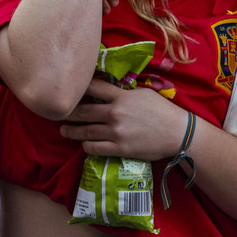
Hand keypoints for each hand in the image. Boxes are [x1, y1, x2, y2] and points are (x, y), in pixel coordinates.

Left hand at [60, 79, 187, 159]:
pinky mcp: (119, 149)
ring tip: (64, 130)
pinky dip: (86, 146)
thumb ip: (124, 93)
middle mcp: (115, 113)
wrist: (177, 132)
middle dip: (68, 112)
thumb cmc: (162, 111)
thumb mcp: (143, 94)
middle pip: (83, 111)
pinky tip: (84, 144)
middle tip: (58, 113)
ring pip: (85, 132)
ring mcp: (116, 132)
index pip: (94, 88)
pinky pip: (95, 148)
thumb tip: (109, 91)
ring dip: (72, 131)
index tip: (70, 89)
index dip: (79, 88)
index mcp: (122, 97)